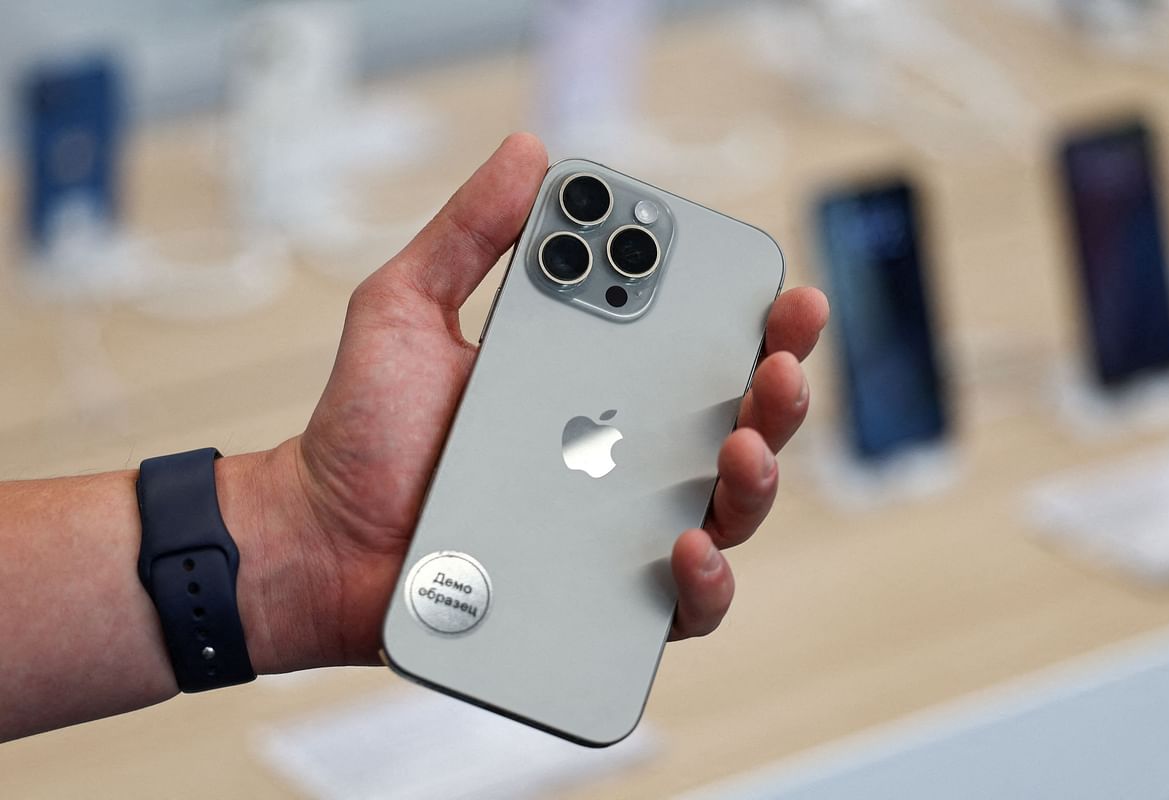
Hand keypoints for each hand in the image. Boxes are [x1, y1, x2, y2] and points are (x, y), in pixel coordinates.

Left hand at [269, 133, 827, 665]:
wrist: (318, 536)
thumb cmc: (366, 431)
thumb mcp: (408, 311)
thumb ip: (467, 235)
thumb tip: (528, 153)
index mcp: (594, 381)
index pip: (696, 346)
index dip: (752, 321)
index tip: (774, 291)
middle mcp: (624, 455)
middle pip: (738, 422)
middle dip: (780, 387)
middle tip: (780, 360)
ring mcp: (620, 529)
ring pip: (731, 510)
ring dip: (759, 474)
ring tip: (741, 446)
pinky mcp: (604, 599)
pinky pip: (681, 603)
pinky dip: (704, 581)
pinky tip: (687, 547)